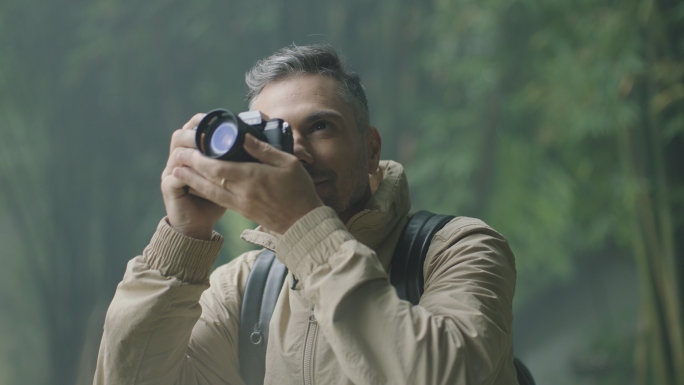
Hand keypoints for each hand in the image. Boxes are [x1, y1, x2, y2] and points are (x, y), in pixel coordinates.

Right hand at [161, 114, 226, 239]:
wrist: (196, 226)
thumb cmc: (214, 202)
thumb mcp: (227, 180)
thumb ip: (234, 162)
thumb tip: (251, 145)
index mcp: (192, 155)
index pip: (192, 130)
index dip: (202, 123)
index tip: (219, 121)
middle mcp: (178, 161)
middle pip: (181, 136)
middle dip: (197, 132)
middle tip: (215, 134)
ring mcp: (171, 173)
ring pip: (177, 152)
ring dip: (193, 149)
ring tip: (210, 150)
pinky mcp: (168, 188)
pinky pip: (176, 176)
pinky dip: (189, 172)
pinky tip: (203, 171)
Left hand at [172, 134, 323, 233]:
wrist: (304, 223)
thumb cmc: (300, 190)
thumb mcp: (288, 163)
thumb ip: (264, 150)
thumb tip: (244, 136)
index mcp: (253, 178)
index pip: (218, 168)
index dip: (200, 159)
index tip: (189, 148)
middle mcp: (243, 192)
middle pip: (209, 179)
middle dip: (191, 167)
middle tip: (177, 155)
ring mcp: (241, 204)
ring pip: (210, 192)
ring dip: (192, 181)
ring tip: (177, 171)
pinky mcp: (242, 212)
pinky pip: (218, 200)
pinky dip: (205, 192)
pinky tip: (197, 185)